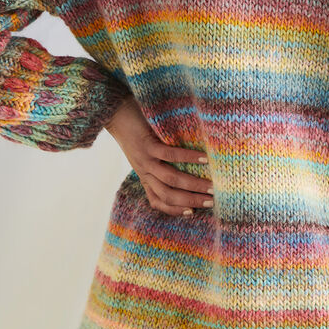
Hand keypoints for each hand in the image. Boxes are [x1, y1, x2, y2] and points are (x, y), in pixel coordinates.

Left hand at [104, 94, 213, 216]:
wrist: (115, 115)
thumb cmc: (136, 133)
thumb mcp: (146, 155)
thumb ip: (161, 165)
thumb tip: (193, 170)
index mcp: (145, 178)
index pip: (159, 202)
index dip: (176, 210)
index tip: (194, 213)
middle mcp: (144, 172)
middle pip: (168, 195)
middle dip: (191, 201)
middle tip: (212, 203)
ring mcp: (145, 160)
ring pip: (171, 179)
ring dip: (193, 185)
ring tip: (211, 187)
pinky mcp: (147, 145)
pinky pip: (170, 155)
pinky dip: (188, 158)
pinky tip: (204, 159)